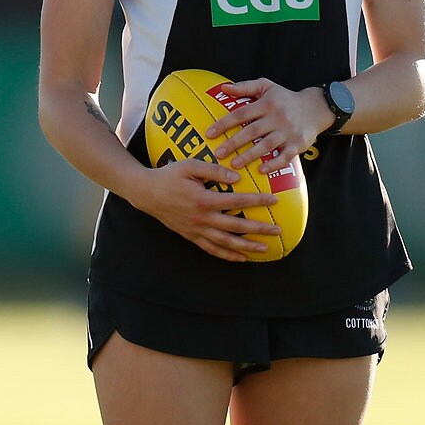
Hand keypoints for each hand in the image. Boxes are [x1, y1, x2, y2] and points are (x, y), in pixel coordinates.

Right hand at [132, 158, 281, 261]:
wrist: (147, 193)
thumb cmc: (169, 175)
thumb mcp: (190, 165)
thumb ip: (213, 170)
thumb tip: (236, 177)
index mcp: (204, 199)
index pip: (237, 201)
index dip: (257, 200)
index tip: (274, 200)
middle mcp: (202, 218)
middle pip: (236, 227)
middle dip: (259, 229)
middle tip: (277, 230)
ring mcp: (196, 230)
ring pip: (226, 243)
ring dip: (246, 247)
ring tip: (265, 249)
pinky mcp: (191, 236)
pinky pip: (211, 249)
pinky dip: (227, 256)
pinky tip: (240, 258)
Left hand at [205, 79, 330, 173]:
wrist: (316, 108)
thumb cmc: (285, 98)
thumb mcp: (267, 86)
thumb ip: (245, 87)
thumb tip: (224, 88)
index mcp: (267, 103)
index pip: (241, 113)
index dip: (224, 123)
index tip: (210, 133)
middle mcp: (277, 117)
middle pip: (252, 131)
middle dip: (233, 143)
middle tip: (218, 154)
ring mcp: (288, 131)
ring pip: (266, 145)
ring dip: (249, 156)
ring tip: (234, 164)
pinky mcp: (298, 144)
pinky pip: (285, 156)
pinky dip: (273, 163)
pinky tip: (261, 170)